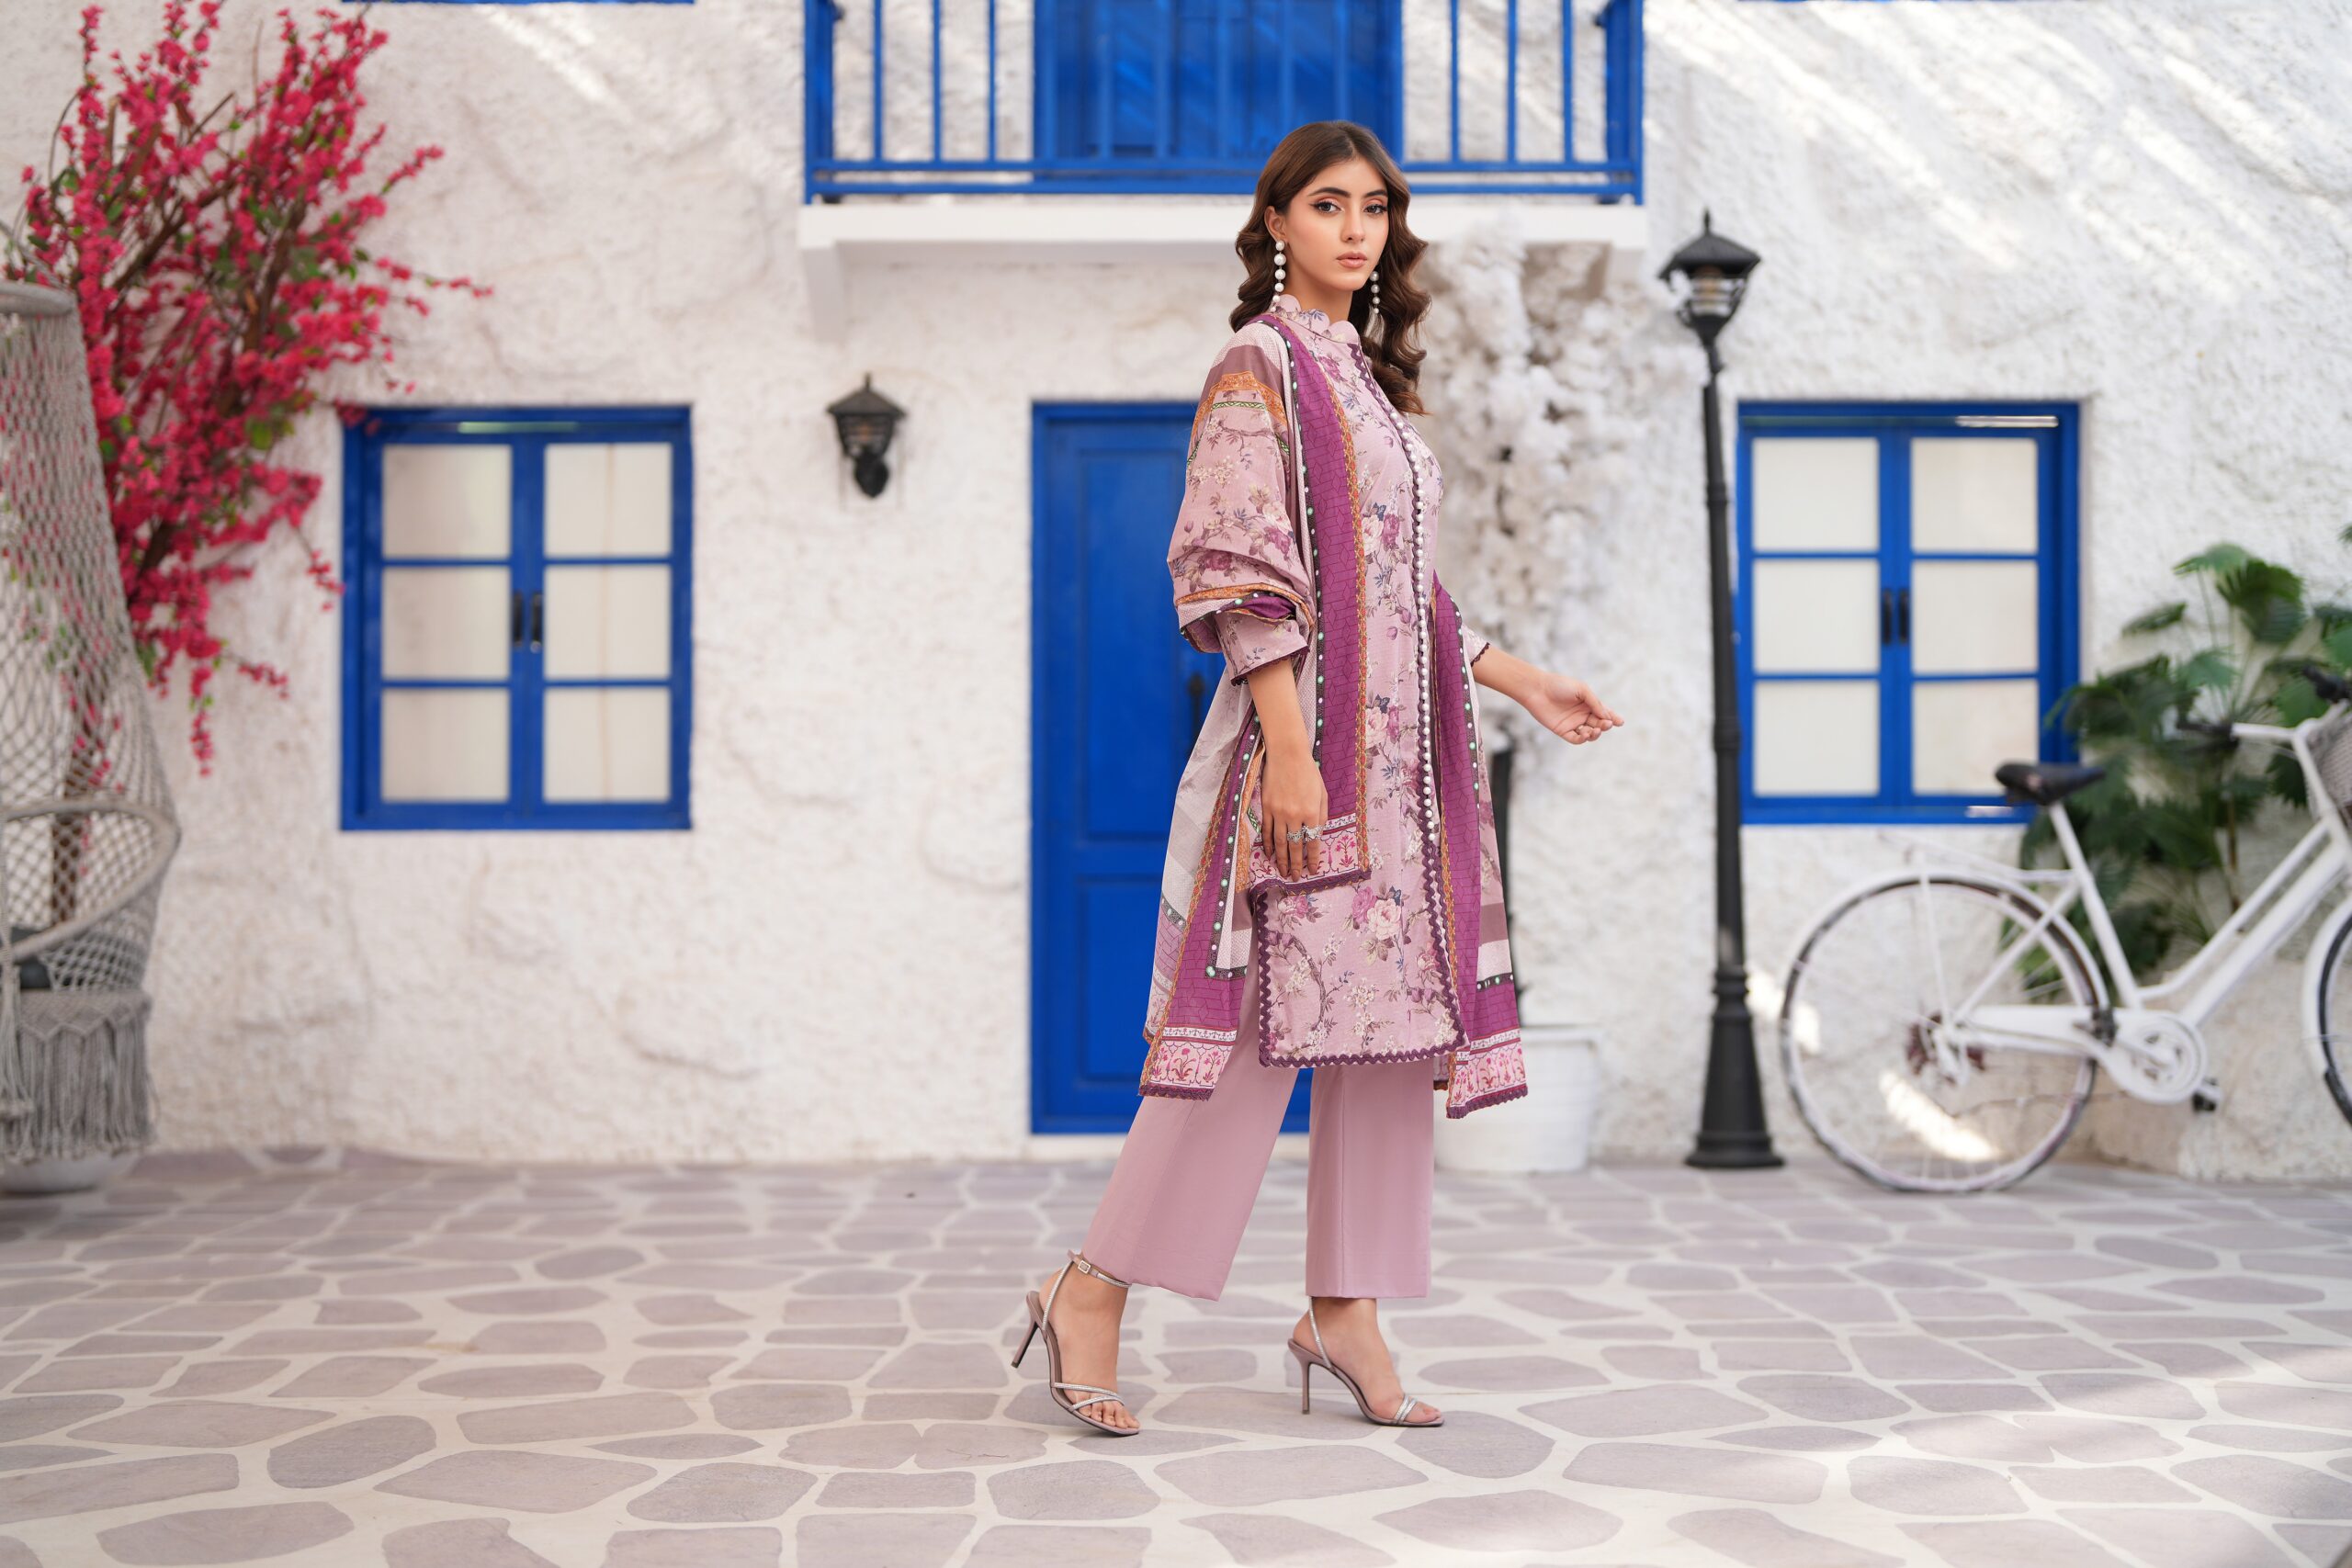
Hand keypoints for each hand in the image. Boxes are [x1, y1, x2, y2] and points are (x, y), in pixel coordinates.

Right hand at [1259, 745, 1328, 878]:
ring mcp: (1279, 812)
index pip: (1312, 842)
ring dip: (1282, 860)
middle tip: (1296, 878)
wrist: (1287, 755)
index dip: (1312, 859)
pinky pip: (1266, 831)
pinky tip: (1270, 855)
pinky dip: (1267, 845)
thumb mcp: (1322, 793)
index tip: (1313, 870)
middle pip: (1295, 846)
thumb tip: (1317, 834)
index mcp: (1312, 812)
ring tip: (1283, 872)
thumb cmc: (1309, 772)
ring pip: (1279, 842)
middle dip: (1296, 864)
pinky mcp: (1267, 808)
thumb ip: (1321, 815)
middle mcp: (1295, 815)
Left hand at [1521, 670, 1623, 744]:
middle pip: (1598, 724)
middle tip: (1606, 724)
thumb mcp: (1582, 690)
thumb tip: (1607, 716)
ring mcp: (1572, 723)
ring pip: (1589, 734)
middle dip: (1604, 726)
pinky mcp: (1562, 730)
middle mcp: (1582, 714)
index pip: (1604, 713)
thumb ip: (1595, 702)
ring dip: (1594, 734)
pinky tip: (1585, 734)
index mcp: (1588, 703)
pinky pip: (1575, 739)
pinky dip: (1582, 739)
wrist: (1538, 689)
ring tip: (1594, 730)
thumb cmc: (1560, 685)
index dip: (1613, 718)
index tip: (1620, 722)